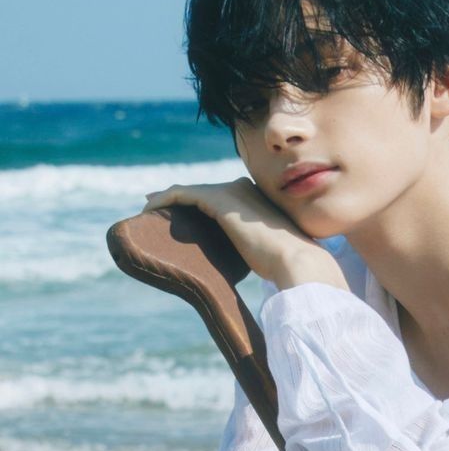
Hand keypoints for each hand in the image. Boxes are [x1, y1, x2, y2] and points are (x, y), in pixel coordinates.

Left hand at [142, 177, 348, 290]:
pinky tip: (149, 210)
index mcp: (257, 198)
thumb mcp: (267, 248)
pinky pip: (183, 194)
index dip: (198, 201)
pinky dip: (165, 199)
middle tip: (157, 209)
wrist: (295, 259)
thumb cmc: (286, 262)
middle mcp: (244, 189)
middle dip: (180, 198)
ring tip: (150, 210)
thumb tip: (250, 257)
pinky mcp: (221, 200)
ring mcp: (233, 192)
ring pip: (191, 191)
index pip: (220, 195)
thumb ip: (256, 245)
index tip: (181, 213)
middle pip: (203, 191)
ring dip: (168, 199)